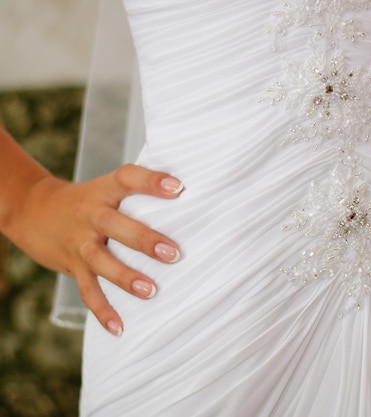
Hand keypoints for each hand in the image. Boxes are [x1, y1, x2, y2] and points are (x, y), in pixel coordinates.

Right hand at [11, 164, 183, 335]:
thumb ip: (138, 192)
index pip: (127, 178)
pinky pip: (87, 291)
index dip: (150, 181)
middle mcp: (91, 215)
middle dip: (144, 240)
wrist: (34, 211)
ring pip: (101, 261)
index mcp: (104, 191)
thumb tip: (189, 196)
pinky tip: (119, 328)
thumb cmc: (89, 201)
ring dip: (126, 277)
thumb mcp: (107, 188)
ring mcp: (80, 242)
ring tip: (151, 290)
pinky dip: (102, 311)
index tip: (178, 188)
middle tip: (173, 254)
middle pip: (115, 225)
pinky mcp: (74, 266)